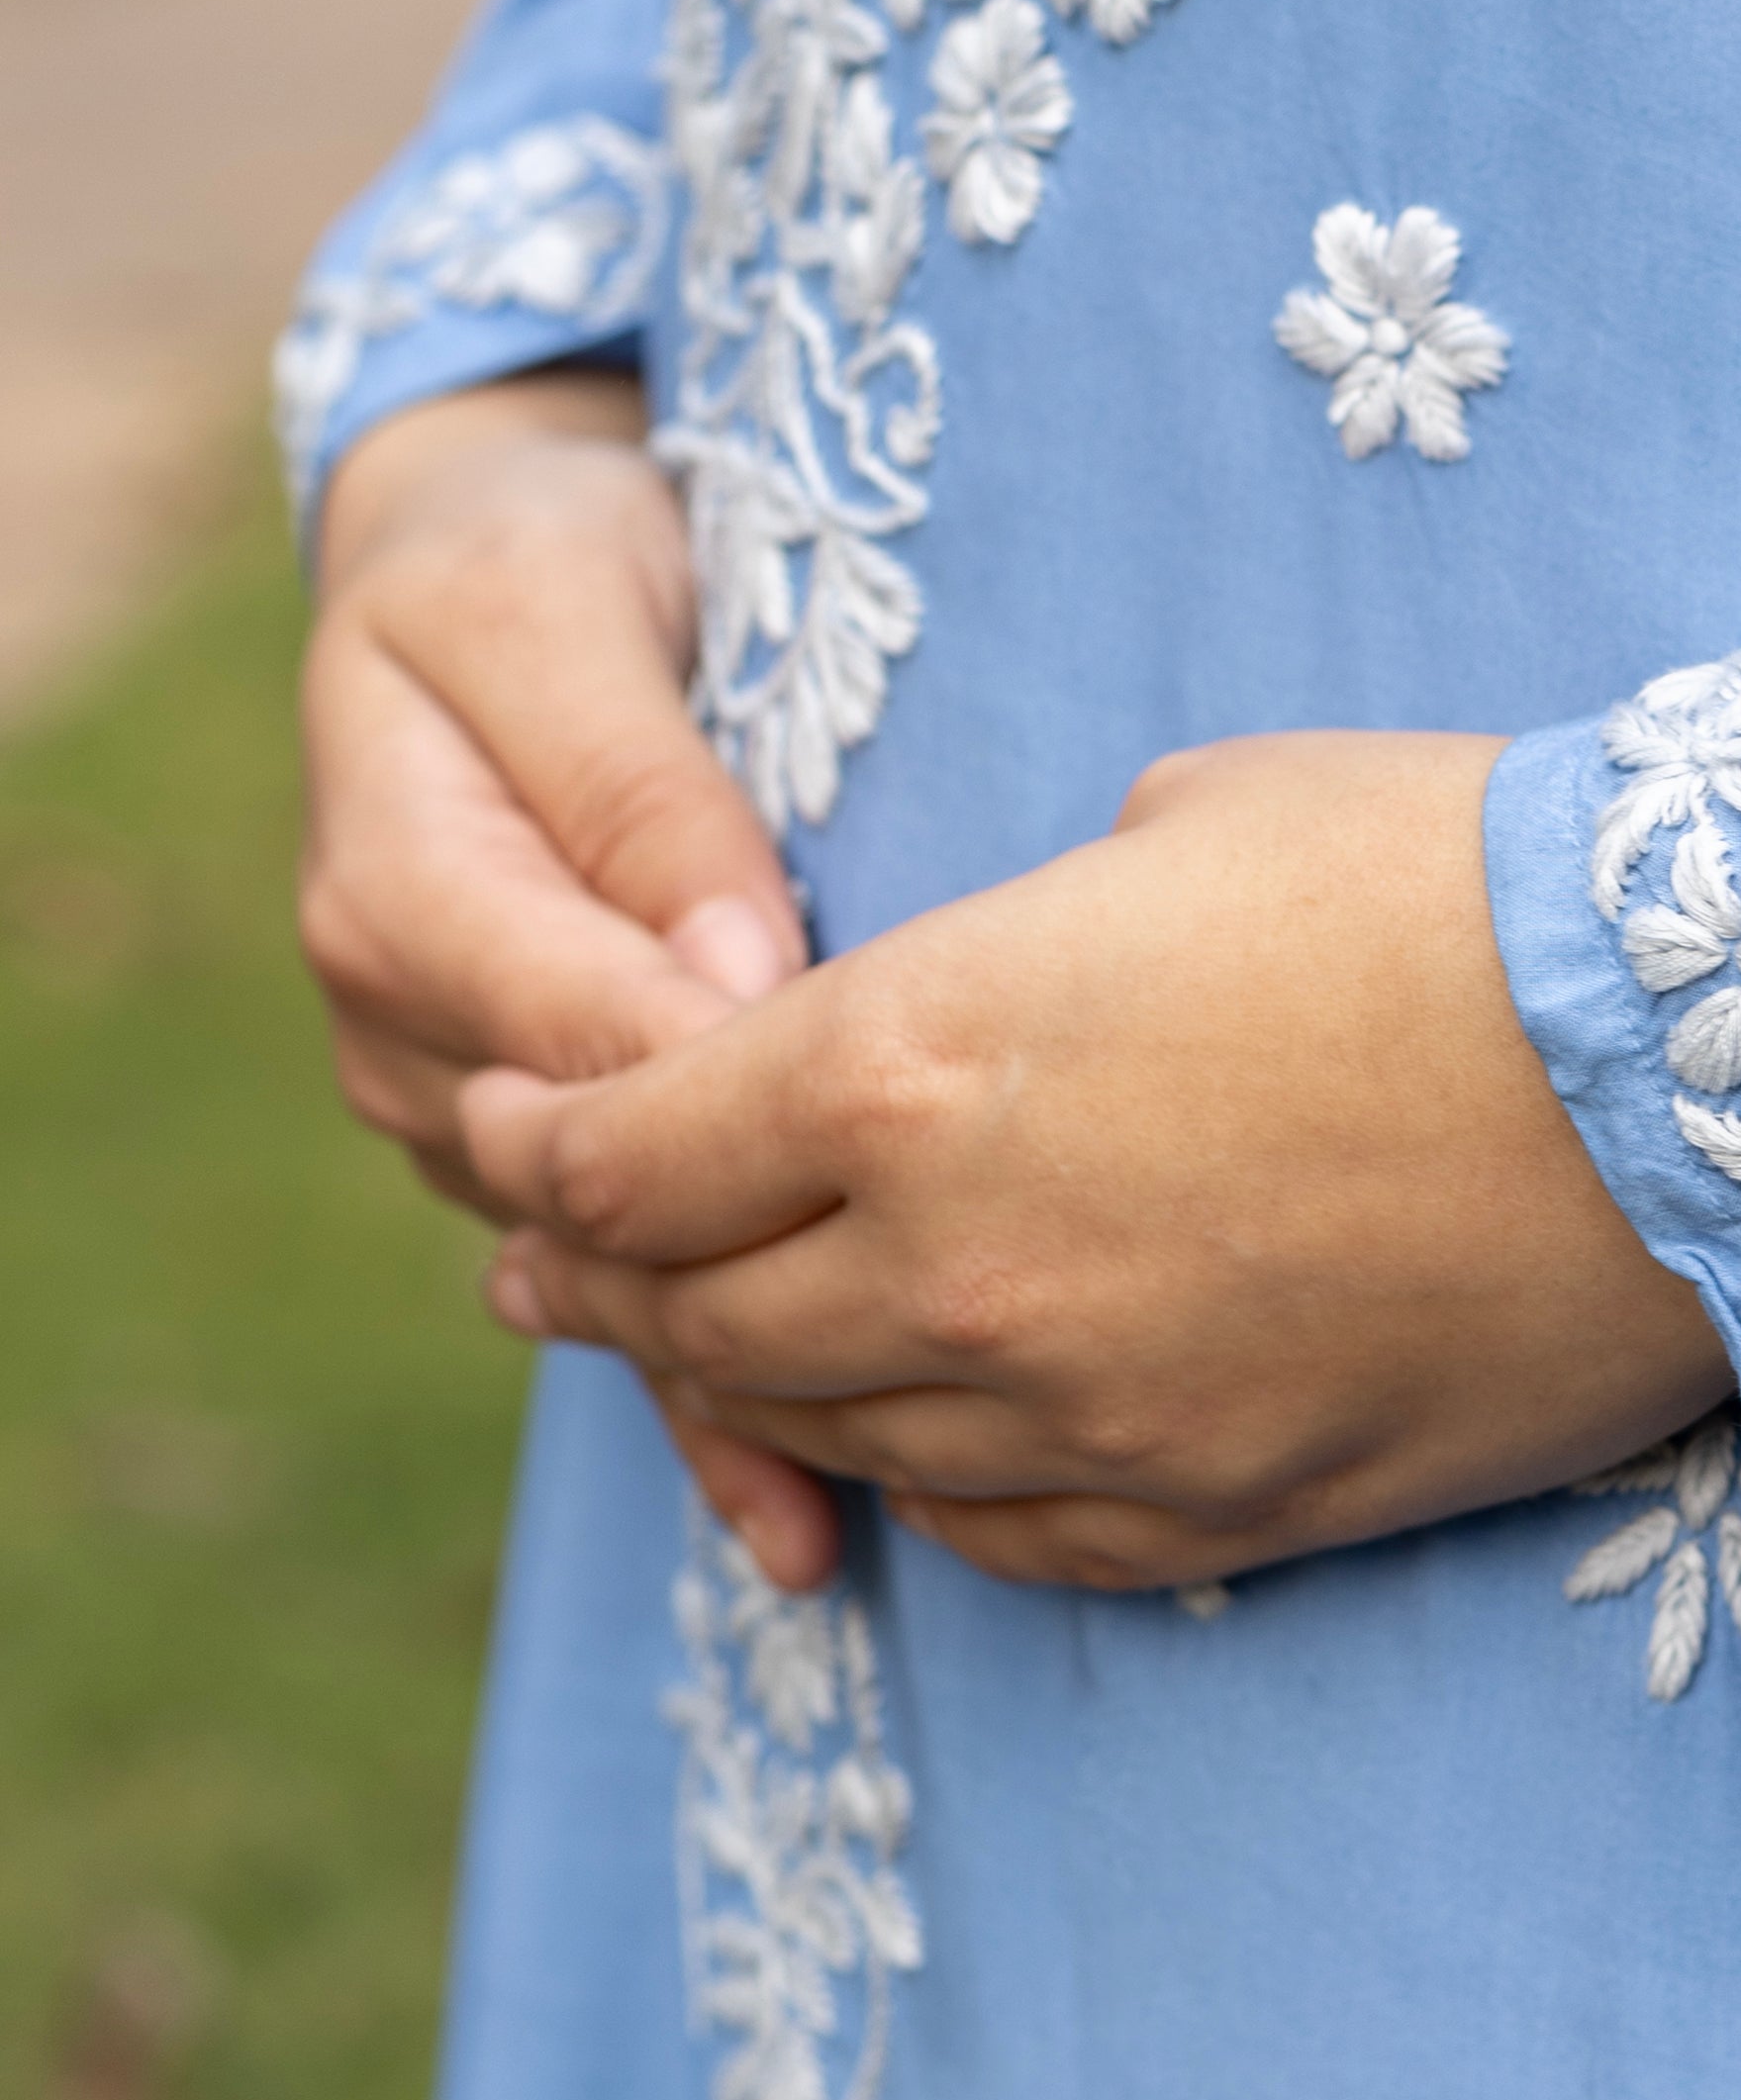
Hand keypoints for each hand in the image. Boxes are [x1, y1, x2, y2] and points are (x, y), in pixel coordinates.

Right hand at [299, 373, 830, 1584]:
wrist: (495, 592)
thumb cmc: (550, 564)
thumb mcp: (565, 611)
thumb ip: (640, 785)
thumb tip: (737, 970)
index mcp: (400, 893)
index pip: (576, 1027)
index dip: (732, 1073)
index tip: (893, 1096)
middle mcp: (414, 1041)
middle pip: (599, 1187)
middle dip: (769, 1260)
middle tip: (980, 1320)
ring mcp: (475, 1127)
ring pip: (618, 1268)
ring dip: (760, 1364)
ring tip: (928, 1461)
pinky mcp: (554, 1174)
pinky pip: (633, 1305)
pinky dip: (725, 1419)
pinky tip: (813, 1535)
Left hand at [458, 732, 1730, 1596]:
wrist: (1713, 1067)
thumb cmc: (1459, 877)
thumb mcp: (1182, 820)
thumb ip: (1017, 935)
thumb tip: (999, 981)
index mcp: (908, 1062)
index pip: (626, 1151)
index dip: (539, 1144)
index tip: (509, 1130)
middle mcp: (956, 1270)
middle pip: (693, 1315)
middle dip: (596, 1281)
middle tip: (548, 1264)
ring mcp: (1088, 1415)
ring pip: (838, 1436)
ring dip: (752, 1387)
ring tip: (702, 1353)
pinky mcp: (1218, 1509)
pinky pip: (1005, 1534)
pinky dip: (930, 1485)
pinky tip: (911, 1448)